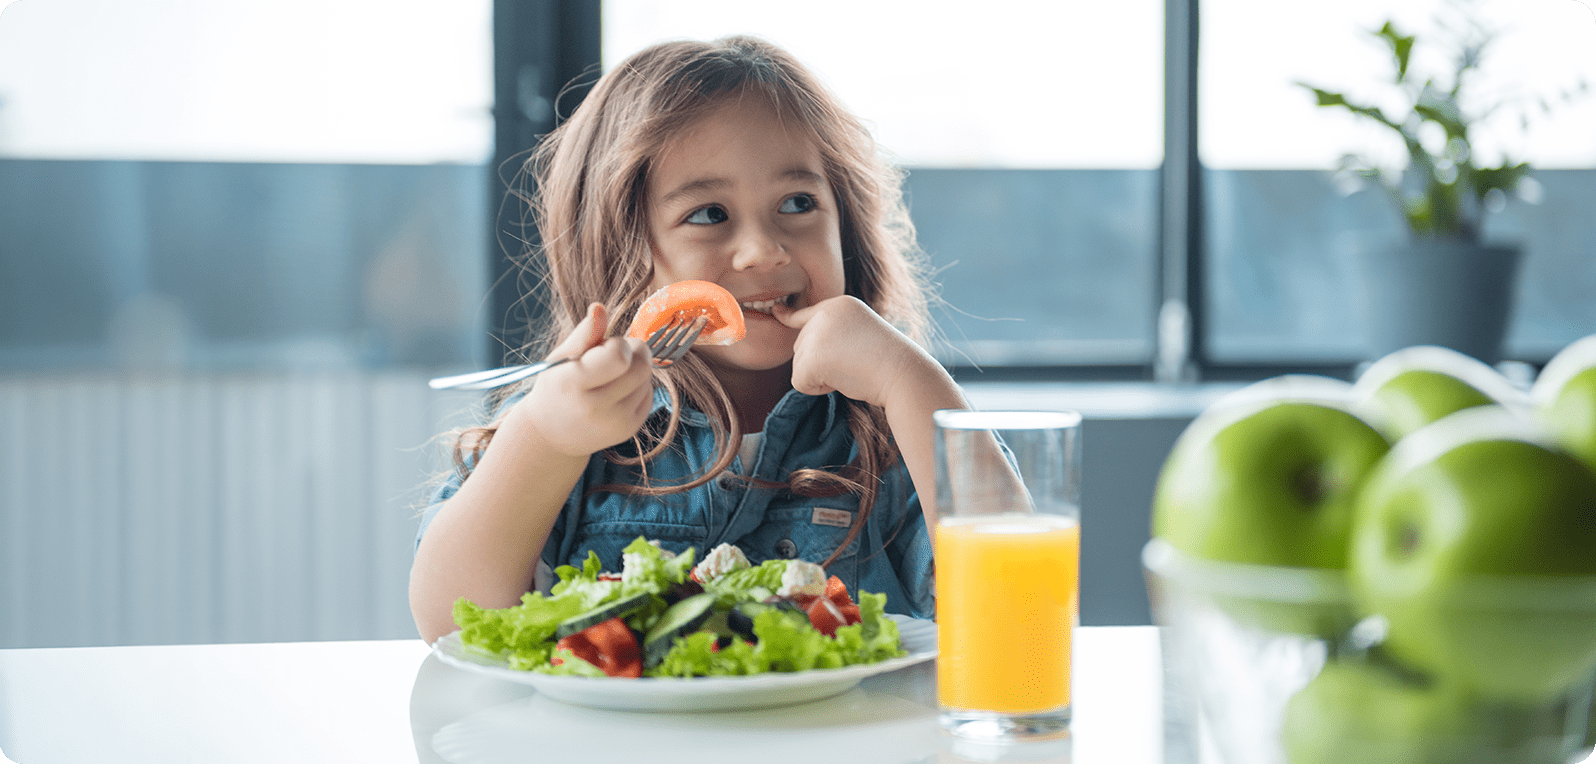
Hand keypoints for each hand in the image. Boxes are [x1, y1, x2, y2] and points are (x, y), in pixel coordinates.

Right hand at [506, 302, 655, 457]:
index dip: (618, 344)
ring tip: (612, 375)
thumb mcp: (561, 358)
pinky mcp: (629, 430)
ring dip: (636, 369)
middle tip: (616, 353)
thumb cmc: (556, 388)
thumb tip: (599, 307)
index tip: (605, 346)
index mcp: (573, 384)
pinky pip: (649, 394)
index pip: (619, 356)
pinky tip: (617, 391)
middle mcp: (596, 408)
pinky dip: (638, 386)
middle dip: (635, 351)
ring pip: (648, 379)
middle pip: (642, 367)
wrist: (552, 435)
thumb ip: (583, 334)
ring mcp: (615, 423)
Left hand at [772, 296, 937, 409]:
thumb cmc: (888, 361)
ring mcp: (816, 335)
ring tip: (851, 370)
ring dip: (820, 377)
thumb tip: (803, 353)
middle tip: (853, 363)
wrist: (902, 373)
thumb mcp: (861, 334)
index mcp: (839, 305)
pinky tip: (842, 380)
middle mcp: (824, 314)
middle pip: (800, 346)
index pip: (806, 313)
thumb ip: (834, 335)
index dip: (788, 316)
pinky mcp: (810, 358)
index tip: (777, 311)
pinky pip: (799, 383)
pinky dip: (818, 389)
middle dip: (820, 363)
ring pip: (799, 365)